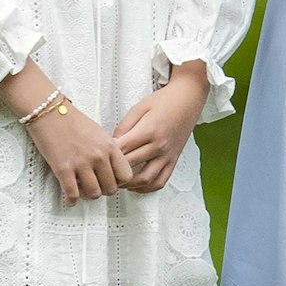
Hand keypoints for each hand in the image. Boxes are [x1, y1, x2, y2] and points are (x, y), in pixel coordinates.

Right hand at [25, 102, 133, 203]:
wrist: (50, 113)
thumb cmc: (74, 122)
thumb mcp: (100, 134)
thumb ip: (108, 151)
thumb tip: (112, 169)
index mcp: (110, 147)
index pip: (126, 175)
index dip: (120, 182)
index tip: (112, 181)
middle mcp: (98, 157)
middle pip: (111, 188)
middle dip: (104, 190)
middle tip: (97, 187)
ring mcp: (81, 164)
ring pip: (94, 194)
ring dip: (89, 195)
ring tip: (84, 191)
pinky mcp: (63, 169)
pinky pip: (72, 194)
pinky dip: (72, 200)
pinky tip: (70, 198)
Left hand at [113, 62, 210, 193]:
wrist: (189, 98)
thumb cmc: (164, 100)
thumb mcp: (139, 108)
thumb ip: (124, 127)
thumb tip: (112, 144)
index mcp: (148, 131)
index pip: (121, 150)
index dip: (106, 156)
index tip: (96, 159)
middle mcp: (159, 146)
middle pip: (130, 167)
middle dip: (112, 172)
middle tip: (101, 173)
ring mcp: (168, 155)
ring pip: (146, 180)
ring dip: (128, 185)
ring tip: (116, 182)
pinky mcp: (174, 159)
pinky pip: (161, 180)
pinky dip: (147, 188)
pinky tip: (136, 186)